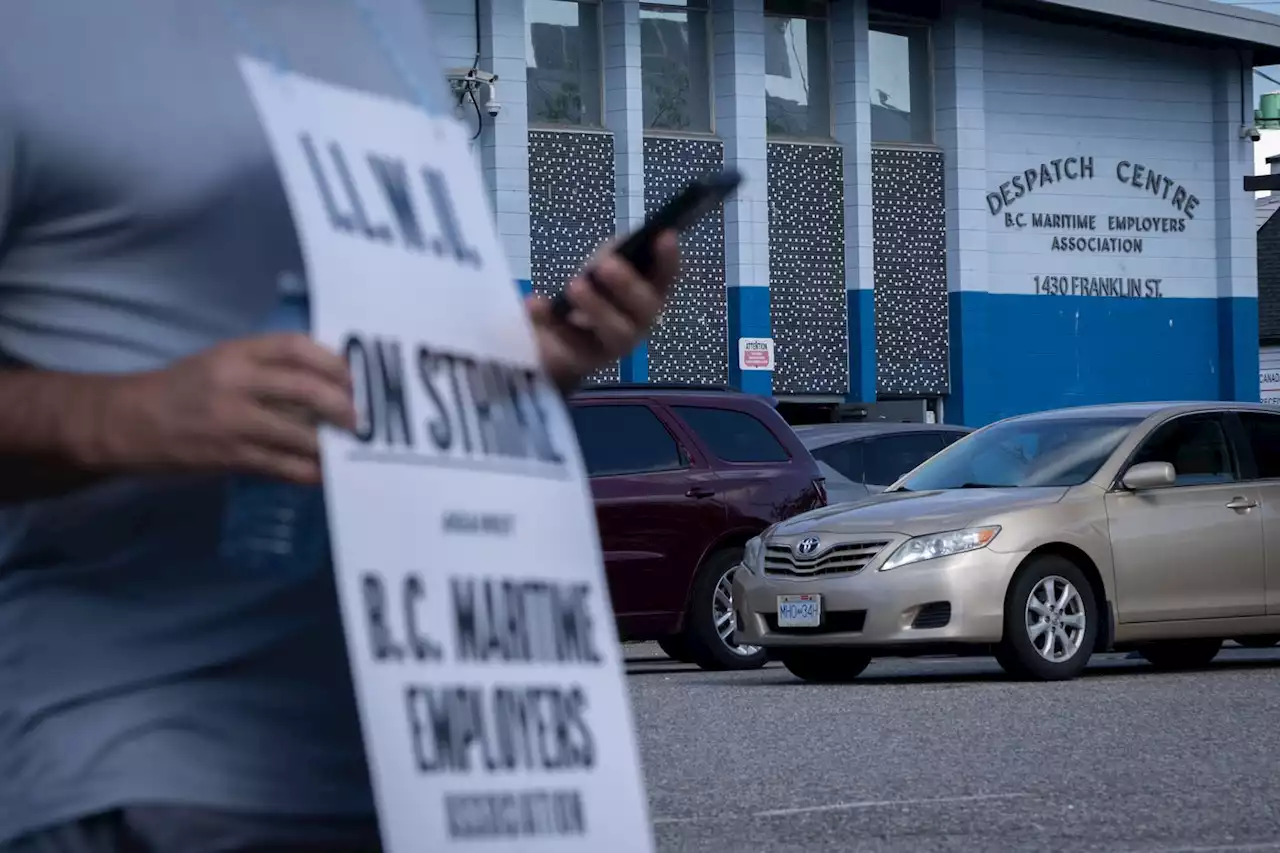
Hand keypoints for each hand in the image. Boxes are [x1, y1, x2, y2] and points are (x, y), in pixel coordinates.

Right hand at [96, 333, 355, 483]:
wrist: (129, 422)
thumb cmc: (183, 389)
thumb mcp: (221, 362)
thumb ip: (266, 367)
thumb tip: (325, 381)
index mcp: (237, 353)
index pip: (296, 347)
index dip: (332, 361)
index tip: (354, 377)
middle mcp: (237, 383)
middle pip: (307, 388)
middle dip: (342, 405)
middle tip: (360, 419)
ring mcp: (234, 422)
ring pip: (300, 434)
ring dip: (330, 445)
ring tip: (348, 450)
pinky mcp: (231, 456)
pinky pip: (282, 467)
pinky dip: (308, 472)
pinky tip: (322, 474)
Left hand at [527, 231, 679, 390]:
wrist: (557, 340)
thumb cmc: (590, 296)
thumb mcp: (601, 269)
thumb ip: (613, 255)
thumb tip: (620, 245)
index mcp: (649, 296)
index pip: (667, 278)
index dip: (669, 259)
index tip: (666, 234)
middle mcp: (638, 323)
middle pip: (644, 309)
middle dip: (627, 284)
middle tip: (606, 264)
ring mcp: (612, 346)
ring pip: (615, 331)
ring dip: (597, 307)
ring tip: (575, 285)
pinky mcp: (582, 360)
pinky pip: (568, 343)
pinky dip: (550, 320)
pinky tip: (536, 301)